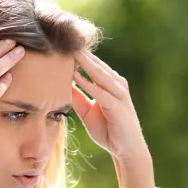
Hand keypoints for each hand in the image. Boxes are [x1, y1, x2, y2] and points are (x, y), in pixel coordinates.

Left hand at [71, 50, 155, 187]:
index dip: (78, 54)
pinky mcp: (117, 105)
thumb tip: (64, 86)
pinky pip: (99, 91)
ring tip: (68, 50)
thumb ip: (78, 98)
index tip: (61, 44)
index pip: (92, 64)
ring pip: (98, 73)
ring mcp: (118, 93)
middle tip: (63, 38)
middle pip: (95, 64)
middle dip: (80, 52)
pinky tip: (74, 75)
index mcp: (110, 83)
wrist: (127, 149)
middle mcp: (116, 84)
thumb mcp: (88, 112)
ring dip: (84, 62)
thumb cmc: (109, 129)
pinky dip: (86, 83)